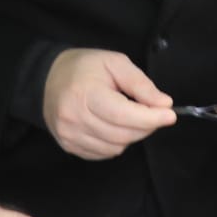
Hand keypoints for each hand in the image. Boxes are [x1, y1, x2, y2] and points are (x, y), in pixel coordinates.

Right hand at [43, 49, 176, 159]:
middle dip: (145, 126)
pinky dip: (116, 142)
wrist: (47, 79)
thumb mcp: (115, 63)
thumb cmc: (84, 68)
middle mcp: (74, 118)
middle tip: (153, 112)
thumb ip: (140, 84)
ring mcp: (69, 135)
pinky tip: (113, 125)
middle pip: (122, 134)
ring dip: (131, 135)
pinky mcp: (69, 146)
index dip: (150, 118)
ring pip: (115, 147)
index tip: (169, 115)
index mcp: (85, 94)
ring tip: (128, 115)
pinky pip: (104, 153)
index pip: (123, 115)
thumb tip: (164, 104)